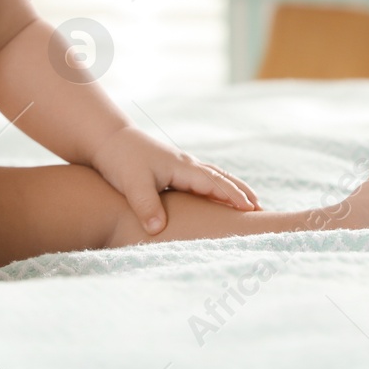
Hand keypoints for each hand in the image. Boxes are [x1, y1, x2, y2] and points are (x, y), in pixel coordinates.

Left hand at [90, 126, 258, 235]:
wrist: (107, 139)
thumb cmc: (120, 159)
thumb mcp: (132, 184)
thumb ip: (146, 206)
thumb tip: (158, 230)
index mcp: (182, 167)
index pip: (213, 183)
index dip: (232, 196)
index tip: (251, 209)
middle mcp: (186, 165)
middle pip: (220, 178)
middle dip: (241, 192)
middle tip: (261, 208)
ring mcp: (180, 165)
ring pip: (213, 176)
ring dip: (231, 188)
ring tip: (248, 202)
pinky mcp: (172, 169)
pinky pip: (202, 178)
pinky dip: (216, 186)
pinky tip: (216, 195)